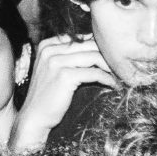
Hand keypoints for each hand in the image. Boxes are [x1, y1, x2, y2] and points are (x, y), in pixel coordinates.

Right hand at [12, 35, 112, 149]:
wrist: (34, 117)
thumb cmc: (49, 95)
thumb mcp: (55, 69)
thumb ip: (70, 56)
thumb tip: (98, 47)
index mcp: (47, 45)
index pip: (81, 38)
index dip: (99, 47)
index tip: (112, 58)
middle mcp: (50, 49)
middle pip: (90, 45)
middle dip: (108, 56)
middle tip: (121, 67)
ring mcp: (56, 62)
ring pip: (94, 56)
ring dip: (111, 67)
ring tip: (120, 76)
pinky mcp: (64, 75)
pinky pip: (94, 73)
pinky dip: (108, 79)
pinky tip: (113, 85)